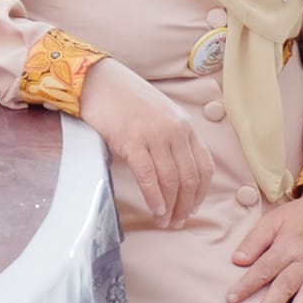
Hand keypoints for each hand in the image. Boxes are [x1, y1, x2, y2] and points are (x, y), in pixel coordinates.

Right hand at [76, 59, 214, 229]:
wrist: (97, 80)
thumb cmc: (125, 98)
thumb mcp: (159, 114)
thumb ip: (171, 137)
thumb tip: (174, 170)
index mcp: (185, 124)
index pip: (204, 165)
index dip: (201, 192)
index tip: (194, 207)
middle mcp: (175, 130)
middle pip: (190, 177)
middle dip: (186, 205)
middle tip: (179, 222)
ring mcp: (154, 135)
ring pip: (171, 180)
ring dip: (171, 206)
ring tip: (166, 221)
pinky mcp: (132, 141)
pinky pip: (148, 176)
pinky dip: (154, 197)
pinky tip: (155, 210)